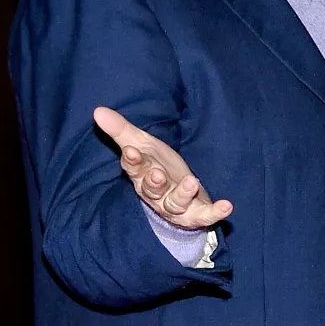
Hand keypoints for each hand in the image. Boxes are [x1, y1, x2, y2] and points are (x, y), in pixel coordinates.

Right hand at [93, 106, 232, 229]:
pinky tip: (227, 206)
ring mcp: (176, 206)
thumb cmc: (157, 166)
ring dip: (183, 194)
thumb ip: (121, 130)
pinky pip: (204, 215)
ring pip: (175, 203)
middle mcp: (156, 194)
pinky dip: (215, 212)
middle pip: (152, 189)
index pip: (134, 169)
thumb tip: (97, 110)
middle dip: (154, 182)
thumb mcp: (142, 144)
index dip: (132, 161)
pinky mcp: (195, 214)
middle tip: (158, 174)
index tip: (131, 151)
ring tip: (191, 182)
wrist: (179, 194)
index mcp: (142, 175)